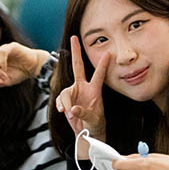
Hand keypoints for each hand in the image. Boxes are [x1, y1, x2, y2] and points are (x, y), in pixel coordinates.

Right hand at [56, 35, 110, 156]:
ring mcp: (74, 92)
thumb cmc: (95, 124)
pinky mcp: (66, 100)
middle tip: (74, 38)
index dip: (103, 64)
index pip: (99, 74)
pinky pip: (60, 100)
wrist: (87, 132)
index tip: (108, 53)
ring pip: (65, 91)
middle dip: (76, 52)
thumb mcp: (94, 119)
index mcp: (95, 90)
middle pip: (78, 66)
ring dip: (65, 102)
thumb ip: (84, 113)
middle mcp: (84, 87)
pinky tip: (64, 112)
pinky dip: (61, 105)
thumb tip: (73, 109)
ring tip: (69, 113)